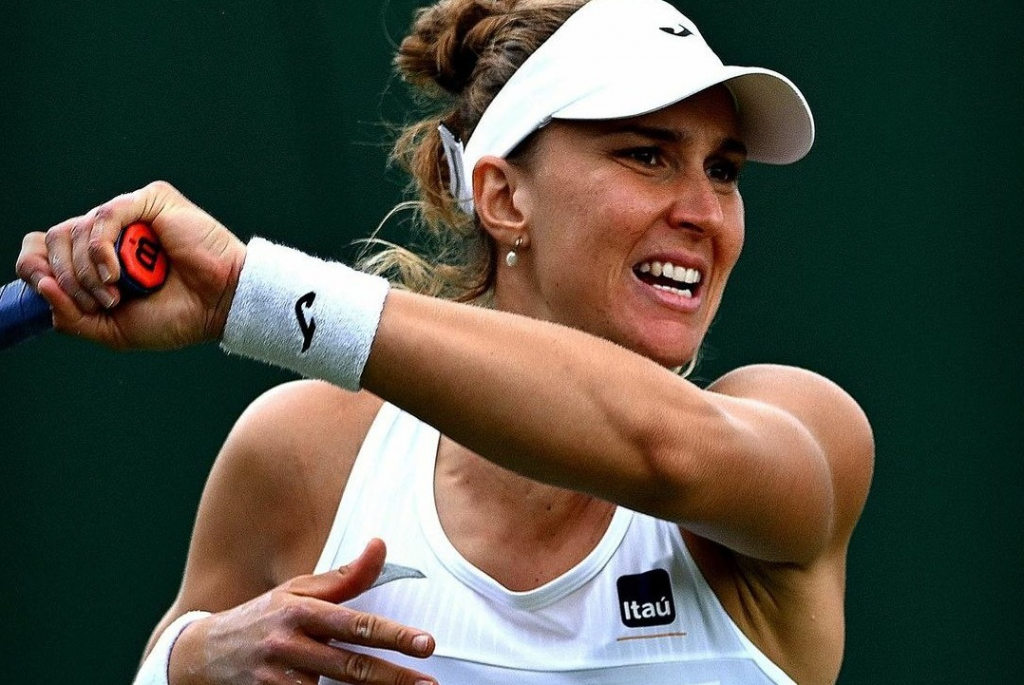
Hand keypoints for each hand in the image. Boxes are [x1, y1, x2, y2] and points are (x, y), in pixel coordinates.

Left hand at [15, 181, 245, 349]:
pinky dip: (101, 248)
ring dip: (87, 271)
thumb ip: (71, 316)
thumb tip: (41, 285)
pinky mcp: (149, 201)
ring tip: (116, 293)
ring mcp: (129, 215)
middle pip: (55, 239)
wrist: (221, 306)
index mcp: (98, 257)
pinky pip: (104, 215)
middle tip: (100, 302)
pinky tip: (117, 271)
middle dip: (68, 278)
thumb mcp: (113, 330)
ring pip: (76, 230)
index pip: (43, 246)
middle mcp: (109, 232)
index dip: (33, 264)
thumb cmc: (178, 317)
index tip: (47, 289)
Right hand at [170, 539, 436, 684]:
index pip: (356, 624)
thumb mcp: (298, 592)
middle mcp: (289, 644)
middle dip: (394, 677)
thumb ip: (345, 577)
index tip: (426, 643)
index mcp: (302, 611)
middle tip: (429, 683)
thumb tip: (380, 545)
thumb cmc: (262, 618)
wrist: (199, 656)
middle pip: (350, 666)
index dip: (393, 635)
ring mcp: (275, 677)